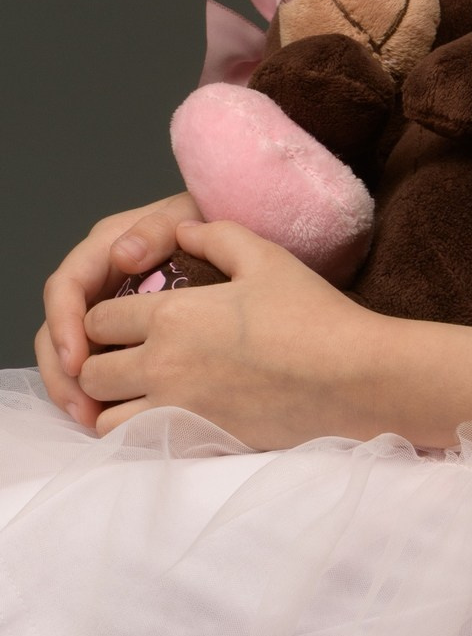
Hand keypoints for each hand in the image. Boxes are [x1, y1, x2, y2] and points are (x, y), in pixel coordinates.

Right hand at [37, 190, 199, 428]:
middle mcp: (102, 281)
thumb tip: (122, 254)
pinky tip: (113, 418)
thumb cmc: (215, 225)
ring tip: (92, 420)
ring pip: (75, 356)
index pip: (67, 286)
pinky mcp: (126, 337)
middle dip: (63, 371)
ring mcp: (113, 311)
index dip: (64, 324)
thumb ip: (157, 229)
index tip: (77, 360)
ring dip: (76, 390)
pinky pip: (104, 368)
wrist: (248, 246)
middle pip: (60, 330)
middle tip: (81, 406)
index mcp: (108, 247)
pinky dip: (102, 394)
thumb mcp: (189, 215)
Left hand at [77, 219, 382, 446]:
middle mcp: (162, 364)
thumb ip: (215, 236)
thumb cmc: (311, 314)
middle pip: (92, 370)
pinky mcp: (195, 440)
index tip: (126, 318)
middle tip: (129, 355)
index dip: (104, 317)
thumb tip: (183, 231)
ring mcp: (176, 408)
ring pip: (105, 415)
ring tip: (144, 389)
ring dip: (115, 402)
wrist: (350, 377)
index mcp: (173, 314)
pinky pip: (138, 443)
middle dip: (100, 360)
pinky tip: (167, 413)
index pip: (99, 318)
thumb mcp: (266, 257)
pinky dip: (138, 430)